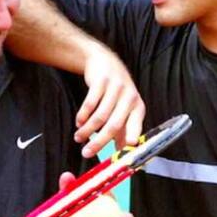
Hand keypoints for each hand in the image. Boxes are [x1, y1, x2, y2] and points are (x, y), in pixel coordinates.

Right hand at [75, 43, 144, 157]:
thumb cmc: (116, 91)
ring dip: (87, 130)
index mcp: (138, 107)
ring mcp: (116, 89)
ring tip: (78, 138)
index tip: (123, 152)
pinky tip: (78, 122)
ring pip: (99, 117)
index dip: (130, 139)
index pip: (136, 126)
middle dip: (99, 142)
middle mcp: (129, 98)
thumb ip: (124, 130)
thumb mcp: (125, 109)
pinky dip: (82, 116)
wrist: (105, 63)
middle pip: (114, 125)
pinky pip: (90, 104)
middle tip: (86, 153)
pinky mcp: (101, 82)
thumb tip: (122, 153)